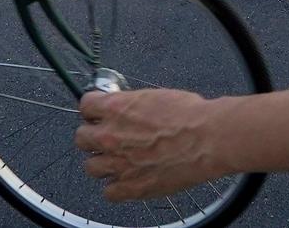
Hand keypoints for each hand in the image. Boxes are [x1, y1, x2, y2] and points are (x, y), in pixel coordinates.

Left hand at [76, 88, 221, 201]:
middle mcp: (111, 136)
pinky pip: (108, 193)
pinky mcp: (132, 187)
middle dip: (92, 136)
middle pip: (80, 138)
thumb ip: (132, 104)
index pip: (85, 105)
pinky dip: (116, 188)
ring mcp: (119, 164)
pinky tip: (127, 179)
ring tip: (116, 160)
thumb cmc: (190, 115)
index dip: (92, 109)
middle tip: (105, 137)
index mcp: (117, 108)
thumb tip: (125, 107)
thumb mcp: (155, 96)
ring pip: (90, 167)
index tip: (97, 112)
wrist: (208, 138)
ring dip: (101, 162)